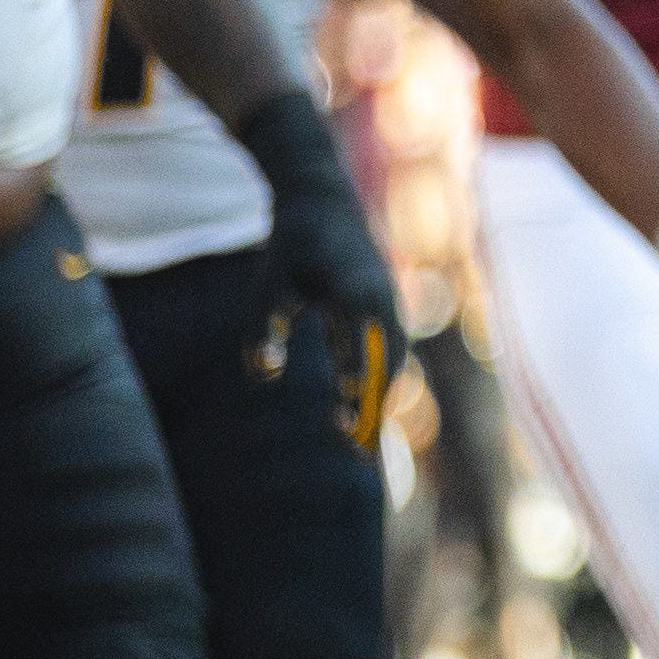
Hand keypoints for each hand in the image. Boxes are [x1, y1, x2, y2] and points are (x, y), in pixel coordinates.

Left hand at [233, 94, 403, 449]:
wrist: (325, 201)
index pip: (358, 347)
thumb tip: (264, 376)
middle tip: (356, 456)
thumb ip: (264, 328)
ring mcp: (391, 306)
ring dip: (380, 404)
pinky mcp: (388, 311)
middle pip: (386, 366)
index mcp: (353, 290)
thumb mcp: (268, 283)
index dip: (353, 386)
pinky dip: (381, 386)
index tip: (343, 423)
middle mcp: (381, 301)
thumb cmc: (291, 245)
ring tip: (361, 445)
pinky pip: (391, 356)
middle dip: (372, 411)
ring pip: (394, 364)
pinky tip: (364, 413)